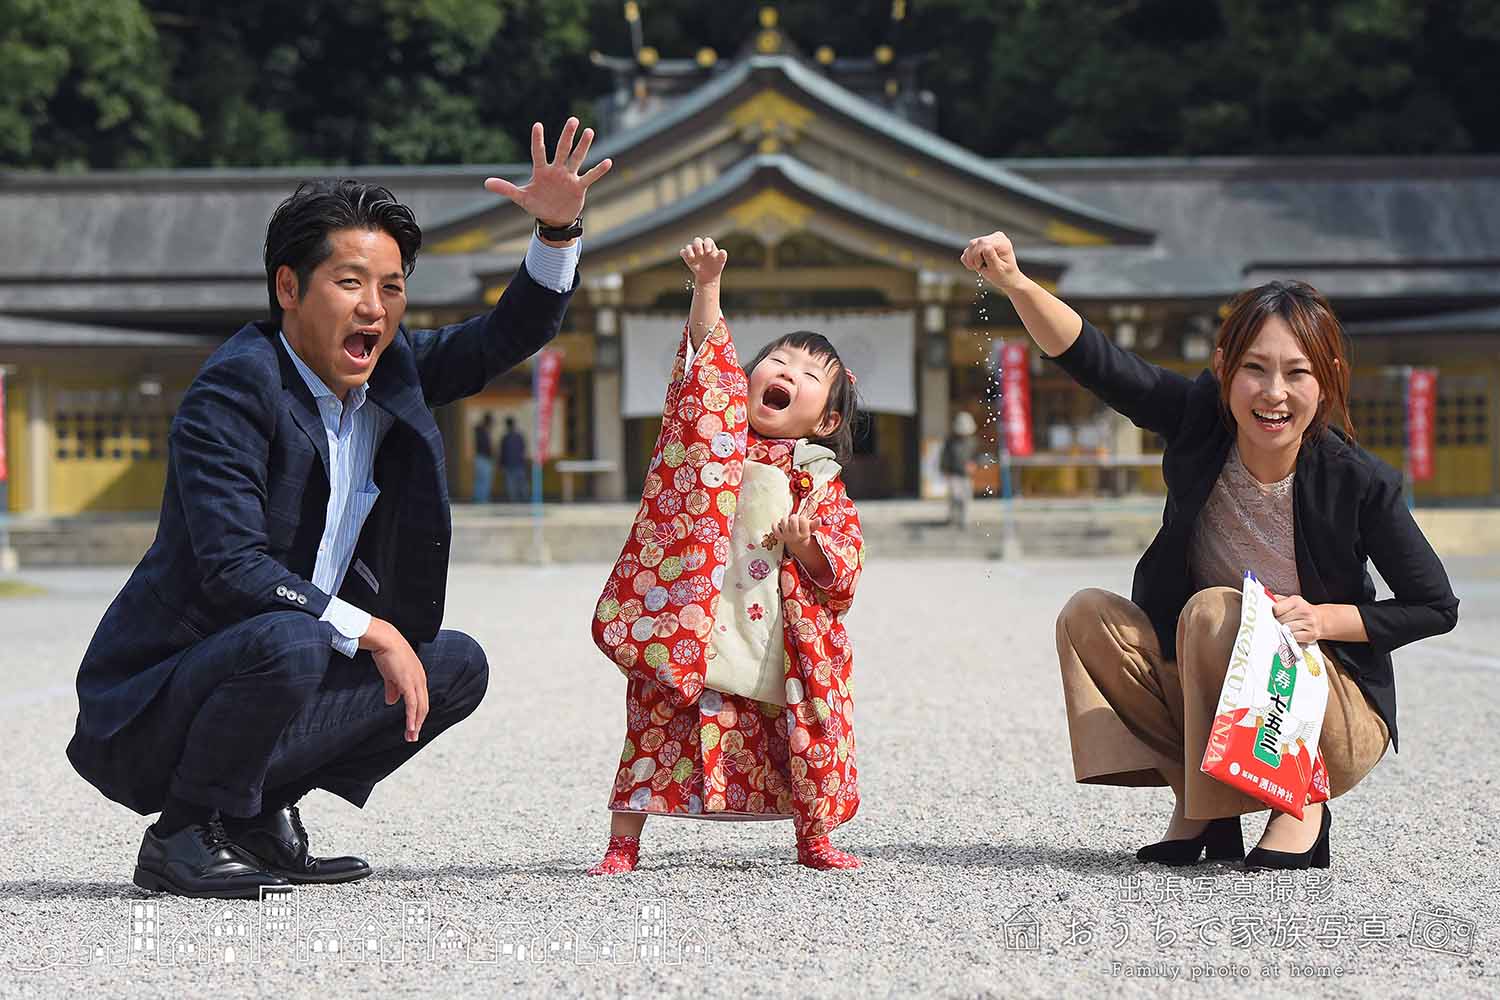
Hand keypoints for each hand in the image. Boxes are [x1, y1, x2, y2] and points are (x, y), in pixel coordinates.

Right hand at [361, 618, 429, 741]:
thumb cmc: (387, 654)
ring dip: (415, 724)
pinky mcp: (408, 682)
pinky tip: (410, 727)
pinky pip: (412, 704)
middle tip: (412, 737)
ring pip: (420, 708)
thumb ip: (393, 688)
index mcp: (418, 678)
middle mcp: (421, 680)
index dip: (417, 714)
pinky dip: (412, 717)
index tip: (412, 726)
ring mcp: (416, 681)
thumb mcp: (391, 675)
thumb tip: (392, 702)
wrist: (385, 640)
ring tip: (411, 736)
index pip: (421, 700)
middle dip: (418, 723)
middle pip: (423, 707)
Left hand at [483, 117, 612, 228]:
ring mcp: (569, 177)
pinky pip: (589, 177)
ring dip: (583, 146)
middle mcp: (557, 170)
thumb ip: (506, 189)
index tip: (537, 126)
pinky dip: (598, 171)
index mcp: (541, 171)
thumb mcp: (521, 198)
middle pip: (562, 150)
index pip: (539, 153)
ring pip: (577, 158)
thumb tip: (486, 183)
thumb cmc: (537, 204)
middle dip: (567, 136)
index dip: (538, 140)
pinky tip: (608, 161)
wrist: (554, 218)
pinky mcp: (579, 187)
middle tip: (573, 120)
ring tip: (589, 131)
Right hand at [680, 236, 727, 284]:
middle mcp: (700, 246)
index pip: (707, 240)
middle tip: (701, 254)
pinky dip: (684, 254)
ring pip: (688, 246)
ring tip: (693, 258)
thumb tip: (723, 251)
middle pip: (697, 240)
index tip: (709, 252)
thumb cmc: (716, 266)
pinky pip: (683, 252)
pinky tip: (688, 259)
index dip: (707, 244)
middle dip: (698, 246)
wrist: (709, 276)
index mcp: (709, 245)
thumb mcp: (721, 262)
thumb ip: (722, 256)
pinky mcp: (687, 256)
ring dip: (690, 251)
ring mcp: (693, 251)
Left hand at [771, 513, 818, 554]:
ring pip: (783, 521)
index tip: (802, 520)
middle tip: (794, 519)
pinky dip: (775, 524)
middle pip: (793, 519)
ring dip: (785, 519)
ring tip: (788, 521)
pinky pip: (774, 527)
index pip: (802, 520)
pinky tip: (779, 525)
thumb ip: (815, 524)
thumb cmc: (804, 531)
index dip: (802, 517)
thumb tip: (819, 519)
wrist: (796, 543)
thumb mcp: (811, 528)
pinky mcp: (778, 536)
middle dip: (793, 517)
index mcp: (804, 534)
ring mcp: (786, 536)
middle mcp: (795, 536)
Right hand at [961, 231, 1025, 293]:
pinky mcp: (981, 245)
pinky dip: (969, 260)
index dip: (977, 257)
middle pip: (974, 243)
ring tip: (980, 267)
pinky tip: (977, 266)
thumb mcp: (999, 270)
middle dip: (973, 259)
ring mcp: (988, 240)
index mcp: (1002, 242)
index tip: (982, 268)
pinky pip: (968, 250)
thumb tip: (986, 247)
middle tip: (980, 269)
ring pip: (970, 246)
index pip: (982, 243)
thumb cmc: (1005, 275)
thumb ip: (992, 258)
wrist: (1007, 278)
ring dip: (971, 260)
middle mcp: (995, 237)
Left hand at [1271, 594, 1324, 644]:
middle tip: (1279, 623)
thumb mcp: (1289, 601)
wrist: (1320, 619)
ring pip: (1286, 630)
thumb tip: (1261, 601)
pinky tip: (1292, 634)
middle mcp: (1304, 611)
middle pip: (1280, 620)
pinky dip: (1290, 638)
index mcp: (1296, 600)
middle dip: (1276, 623)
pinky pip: (1293, 638)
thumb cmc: (1300, 611)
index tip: (1272, 616)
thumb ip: (1275, 600)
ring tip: (1286, 628)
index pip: (1276, 609)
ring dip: (1283, 631)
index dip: (1272, 614)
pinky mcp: (1311, 635)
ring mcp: (1309, 623)